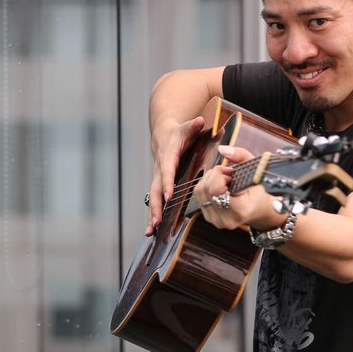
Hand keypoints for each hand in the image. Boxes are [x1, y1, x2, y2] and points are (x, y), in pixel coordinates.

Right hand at [146, 115, 205, 235]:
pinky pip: (156, 202)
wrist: (163, 135)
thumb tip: (201, 120)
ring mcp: (157, 179)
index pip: (167, 171)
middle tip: (157, 221)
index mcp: (167, 157)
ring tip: (150, 231)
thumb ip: (194, 125)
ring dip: (152, 215)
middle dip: (157, 206)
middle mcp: (160, 170)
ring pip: (153, 199)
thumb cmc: (179, 133)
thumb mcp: (187, 127)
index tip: (169, 196)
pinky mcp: (159, 186)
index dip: (168, 183)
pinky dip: (153, 216)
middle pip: (156, 190)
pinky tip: (152, 231)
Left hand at [193, 144, 285, 230]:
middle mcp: (226, 219)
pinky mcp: (208, 217)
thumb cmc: (258, 189)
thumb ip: (241, 155)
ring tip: (225, 179)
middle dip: (215, 175)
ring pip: (199, 191)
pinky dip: (207, 185)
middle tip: (229, 174)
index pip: (216, 190)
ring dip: (210, 179)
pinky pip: (198, 195)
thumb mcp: (256, 169)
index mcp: (240, 210)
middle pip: (205, 188)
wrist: (259, 208)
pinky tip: (219, 185)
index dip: (221, 176)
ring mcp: (216, 220)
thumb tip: (222, 149)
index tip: (231, 173)